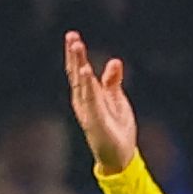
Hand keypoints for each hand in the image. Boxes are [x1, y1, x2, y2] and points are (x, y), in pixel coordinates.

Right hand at [63, 31, 138, 172]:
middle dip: (74, 55)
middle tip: (72, 36)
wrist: (120, 157)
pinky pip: (91, 99)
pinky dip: (88, 85)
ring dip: (78, 64)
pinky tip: (86, 71)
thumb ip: (112, 82)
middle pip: (77, 73)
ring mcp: (88, 110)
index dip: (75, 55)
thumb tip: (115, 61)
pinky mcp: (95, 120)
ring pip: (82, 83)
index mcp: (88, 95)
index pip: (79, 71)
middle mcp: (84, 101)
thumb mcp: (116, 100)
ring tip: (77, 46)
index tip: (73, 37)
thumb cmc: (116, 128)